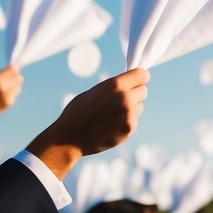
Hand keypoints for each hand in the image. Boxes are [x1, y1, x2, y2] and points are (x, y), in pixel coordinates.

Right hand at [0, 66, 22, 120]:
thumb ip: (0, 76)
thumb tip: (15, 69)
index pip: (13, 69)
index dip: (14, 70)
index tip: (14, 71)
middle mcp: (2, 86)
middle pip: (19, 77)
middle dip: (16, 79)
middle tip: (10, 82)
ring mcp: (6, 95)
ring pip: (18, 87)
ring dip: (14, 88)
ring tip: (4, 92)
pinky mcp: (9, 102)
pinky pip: (15, 95)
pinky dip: (11, 96)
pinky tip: (2, 99)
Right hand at [26, 69, 149, 177]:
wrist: (69, 138)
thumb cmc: (77, 112)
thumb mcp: (94, 92)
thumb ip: (113, 88)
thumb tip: (128, 85)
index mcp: (115, 85)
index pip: (142, 74)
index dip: (140, 77)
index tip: (139, 80)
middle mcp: (125, 98)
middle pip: (143, 91)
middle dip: (135, 93)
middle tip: (123, 98)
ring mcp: (129, 115)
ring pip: (139, 106)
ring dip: (131, 108)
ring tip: (111, 114)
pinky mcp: (129, 129)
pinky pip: (134, 121)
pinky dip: (126, 122)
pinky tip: (110, 126)